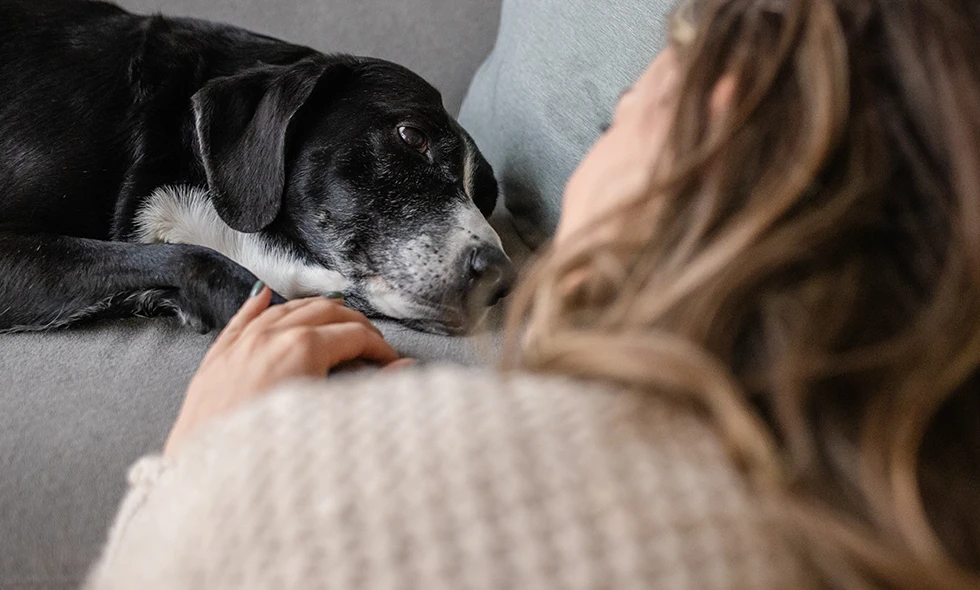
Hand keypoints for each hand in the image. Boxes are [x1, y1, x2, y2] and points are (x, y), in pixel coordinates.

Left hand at [164, 283, 405, 454]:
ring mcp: (241, 345)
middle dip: (354, 323)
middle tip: (372, 341)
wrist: (211, 482)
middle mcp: (271, 336)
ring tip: (334, 316)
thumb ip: (372, 390)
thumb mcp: (332, 421)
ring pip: (284, 309)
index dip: (381, 347)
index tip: (392, 361)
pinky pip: (240, 321)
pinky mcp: (217, 360)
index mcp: (303, 347)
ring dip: (314, 309)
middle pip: (324, 312)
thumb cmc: (270, 458)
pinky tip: (264, 295)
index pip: (355, 335)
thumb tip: (405, 369)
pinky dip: (256, 305)